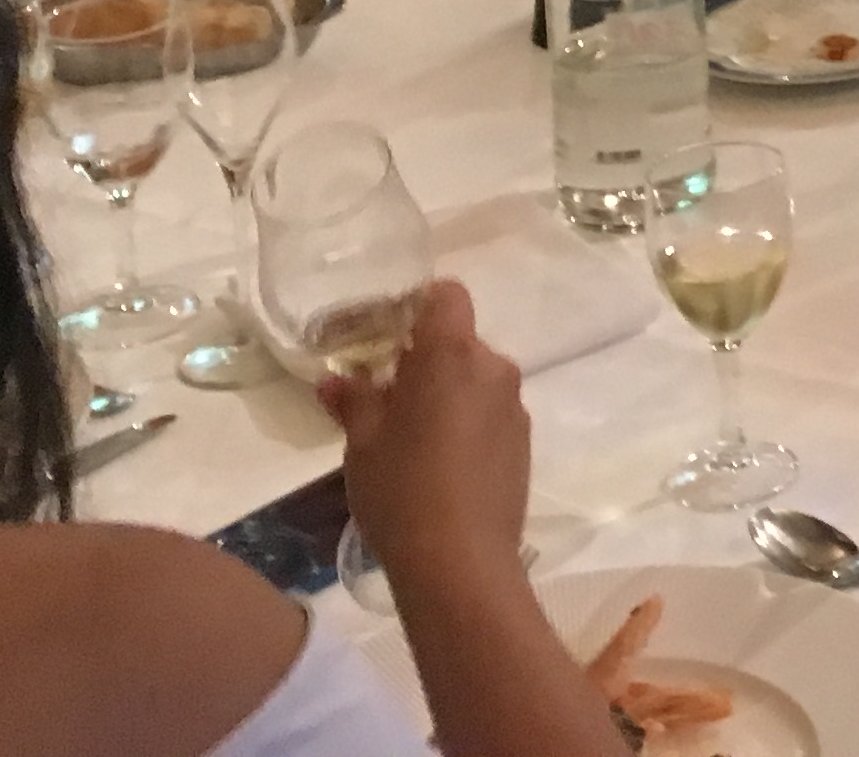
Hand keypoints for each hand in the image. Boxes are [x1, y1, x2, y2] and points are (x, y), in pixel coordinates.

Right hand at [322, 281, 532, 593]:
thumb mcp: (362, 443)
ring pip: (474, 380)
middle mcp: (494, 368)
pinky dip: (465, 422)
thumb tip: (335, 380)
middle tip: (383, 396)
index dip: (415, 307)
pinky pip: (489, 413)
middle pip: (459, 342)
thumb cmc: (402, 489)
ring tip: (407, 437)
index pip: (446, 296)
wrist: (461, 562)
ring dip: (444, 394)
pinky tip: (438, 465)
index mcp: (453, 354)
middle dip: (423, 360)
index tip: (385, 338)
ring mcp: (515, 407)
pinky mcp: (523, 443)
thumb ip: (353, 400)